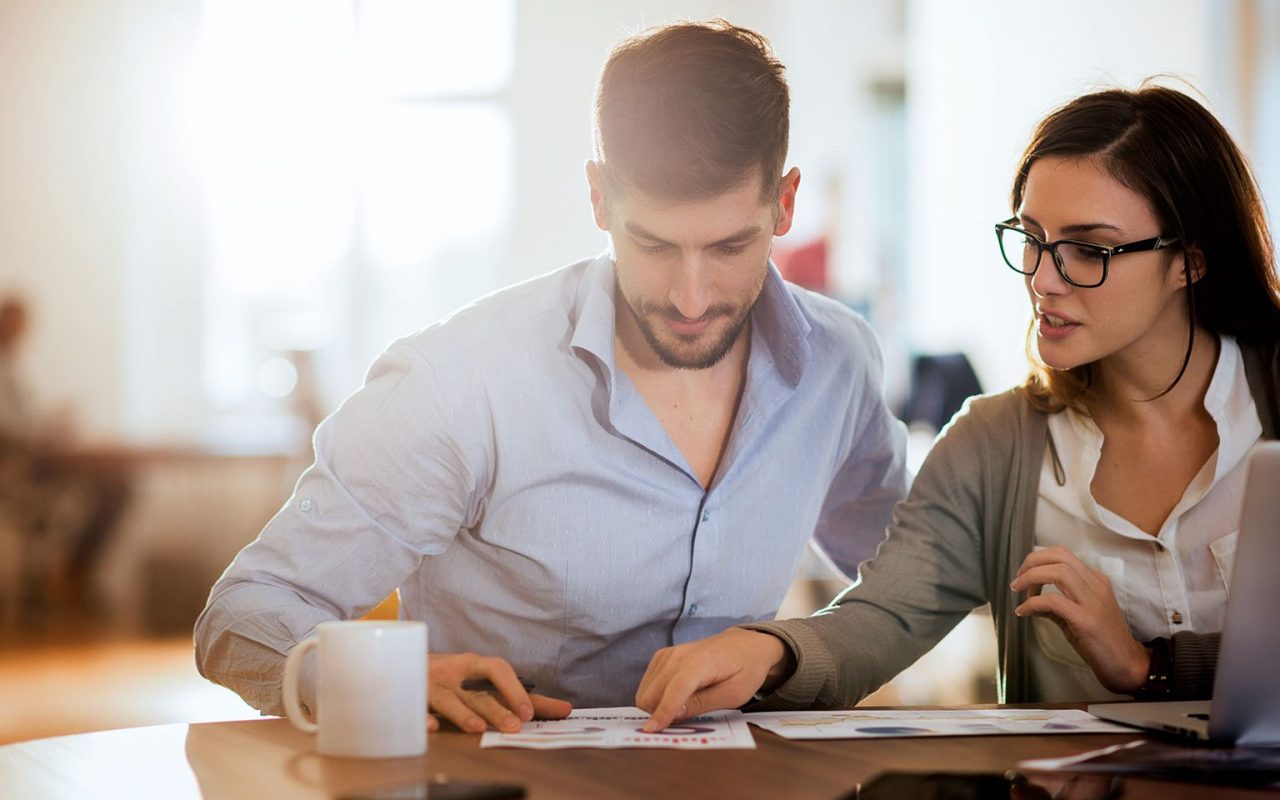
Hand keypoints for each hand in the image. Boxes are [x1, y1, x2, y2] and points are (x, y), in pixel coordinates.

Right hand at [427, 653, 571, 732]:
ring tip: (478, 728)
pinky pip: (417, 709)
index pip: (500, 672)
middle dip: (496, 709)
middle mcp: (457, 674)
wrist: (406, 661)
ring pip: (450, 701)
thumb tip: (563, 708)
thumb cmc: (456, 675)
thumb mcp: (485, 679)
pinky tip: (432, 728)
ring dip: (463, 714)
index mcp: (476, 666)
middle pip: (478, 692)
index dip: (515, 690)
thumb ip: (521, 695)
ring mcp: (435, 686)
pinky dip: (424, 718)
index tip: (530, 713)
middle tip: (513, 726)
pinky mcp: (414, 697)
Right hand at [635, 628, 791, 732]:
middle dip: (658, 713)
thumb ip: (703, 703)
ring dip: (655, 706)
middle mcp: (679, 654)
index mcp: (701, 662)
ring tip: (679, 712)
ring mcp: (669, 653)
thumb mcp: (733, 695)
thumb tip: (675, 714)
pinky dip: (655, 696)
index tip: (651, 731)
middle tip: (676, 726)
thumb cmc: (744, 671)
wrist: (744, 646)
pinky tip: (673, 700)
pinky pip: (648, 682)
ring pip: (647, 689)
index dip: (663, 711)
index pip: (676, 689)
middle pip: (653, 692)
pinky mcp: (663, 656)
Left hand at [1010, 545, 1148, 692]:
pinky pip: (1052, 601)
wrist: (1127, 665)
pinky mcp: (1086, 620)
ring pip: (1058, 571)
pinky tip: (1023, 612)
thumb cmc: (1102, 641)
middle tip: (1017, 580)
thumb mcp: (1078, 616)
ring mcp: (1092, 602)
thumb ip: (1056, 606)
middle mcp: (1096, 585)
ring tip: (1018, 591)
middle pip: (1059, 556)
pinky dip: (1032, 603)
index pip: (1063, 555)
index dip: (1038, 560)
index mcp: (1095, 581)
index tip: (1024, 575)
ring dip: (1031, 577)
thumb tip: (1031, 603)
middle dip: (1032, 562)